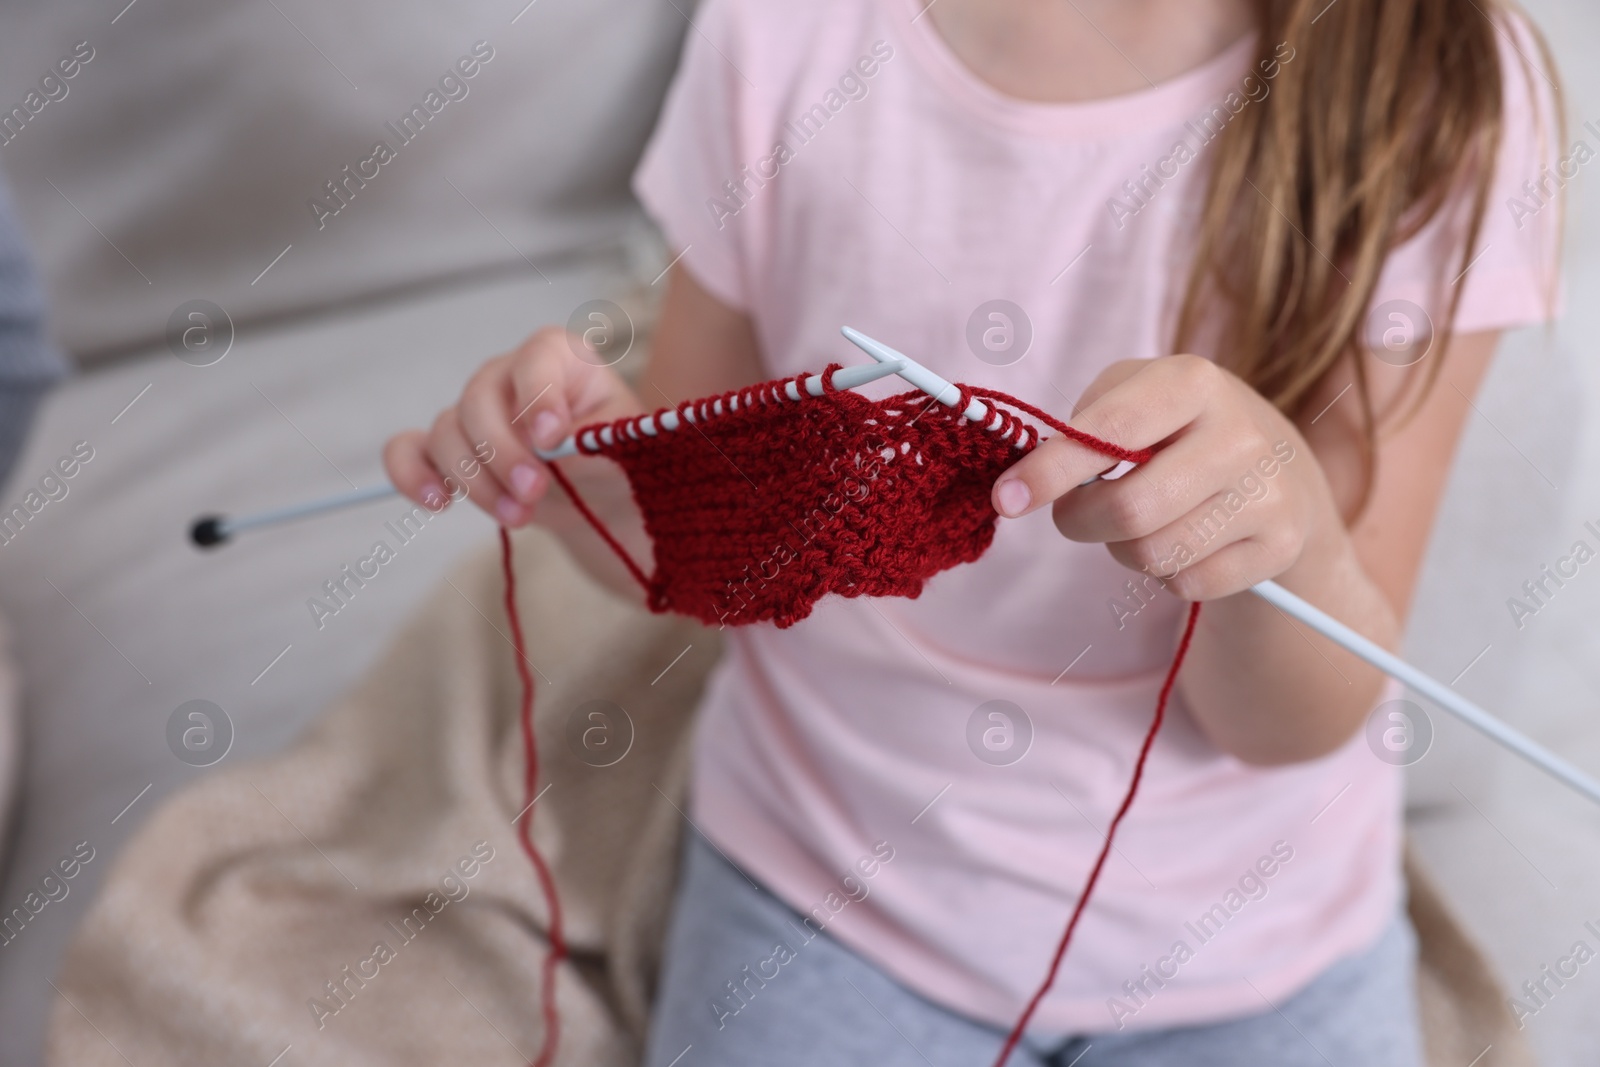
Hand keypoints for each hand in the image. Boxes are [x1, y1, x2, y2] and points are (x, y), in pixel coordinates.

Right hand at [384, 326, 642, 525]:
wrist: (602, 497)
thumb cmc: (616, 459)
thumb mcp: (622, 447)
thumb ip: (590, 440)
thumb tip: (549, 446)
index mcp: (559, 358)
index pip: (536, 359)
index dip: (537, 395)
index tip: (551, 437)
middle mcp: (508, 376)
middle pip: (479, 399)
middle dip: (503, 452)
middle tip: (535, 491)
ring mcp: (474, 412)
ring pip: (447, 432)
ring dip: (475, 479)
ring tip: (517, 516)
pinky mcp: (452, 450)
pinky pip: (409, 450)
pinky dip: (412, 474)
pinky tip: (439, 502)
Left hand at [990, 355, 1347, 600]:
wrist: (1279, 465)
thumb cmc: (1176, 427)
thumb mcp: (1132, 394)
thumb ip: (1080, 425)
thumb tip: (1031, 481)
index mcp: (1193, 382)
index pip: (1110, 434)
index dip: (1050, 471)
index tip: (1006, 499)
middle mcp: (1240, 435)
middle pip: (1129, 511)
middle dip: (1080, 521)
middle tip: (1075, 512)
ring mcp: (1268, 494)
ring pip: (1154, 555)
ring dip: (1122, 548)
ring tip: (1139, 520)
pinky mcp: (1280, 546)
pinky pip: (1186, 583)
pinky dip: (1165, 572)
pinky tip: (1182, 539)